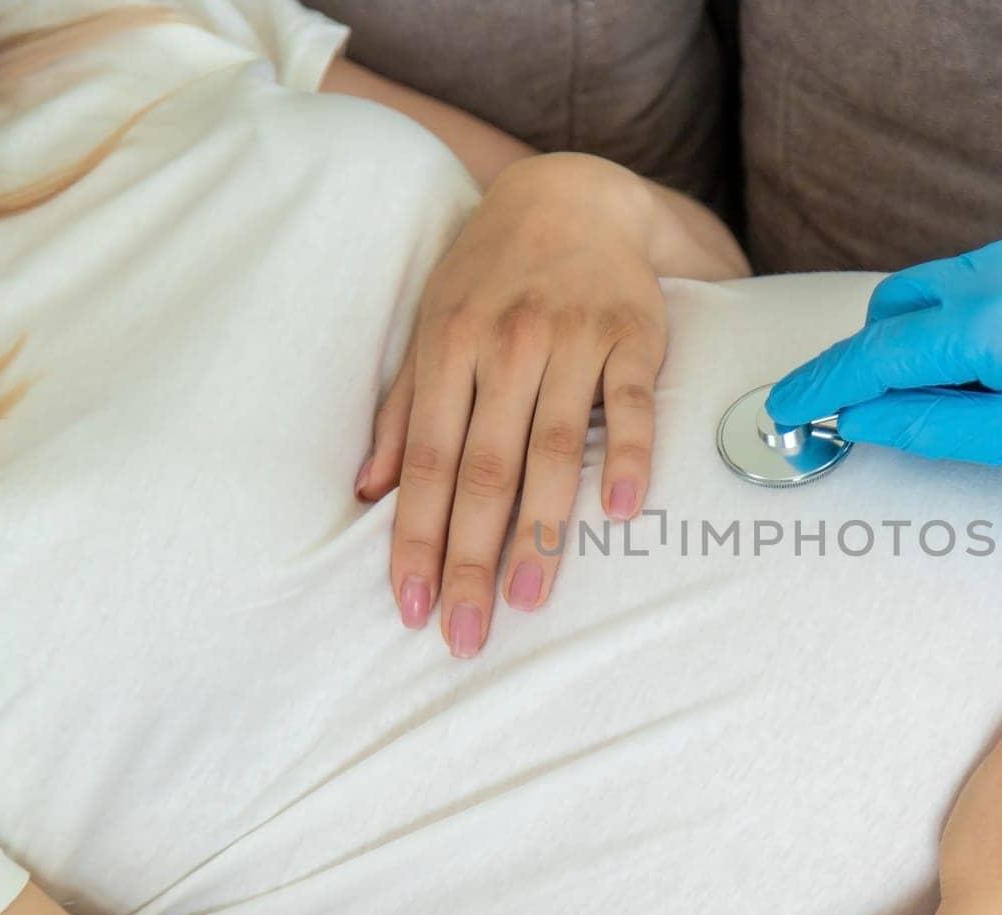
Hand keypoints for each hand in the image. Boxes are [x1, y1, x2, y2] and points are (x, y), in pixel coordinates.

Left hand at [355, 154, 667, 656]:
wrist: (573, 195)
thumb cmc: (491, 273)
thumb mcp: (433, 326)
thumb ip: (405, 410)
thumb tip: (366, 491)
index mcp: (450, 349)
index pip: (430, 463)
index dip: (419, 538)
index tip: (412, 606)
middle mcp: (507, 346)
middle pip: (486, 468)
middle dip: (472, 557)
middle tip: (467, 632)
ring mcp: (574, 340)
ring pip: (555, 447)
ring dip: (541, 528)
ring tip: (528, 599)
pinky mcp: (635, 335)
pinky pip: (633, 404)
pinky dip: (629, 455)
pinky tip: (622, 512)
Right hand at [765, 226, 1001, 471]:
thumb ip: (927, 425)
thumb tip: (860, 417)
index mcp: (994, 321)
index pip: (877, 353)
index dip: (822, 384)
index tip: (786, 408)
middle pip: (892, 309)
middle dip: (873, 360)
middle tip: (889, 413)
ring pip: (930, 289)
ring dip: (919, 339)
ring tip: (965, 393)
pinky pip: (975, 278)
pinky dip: (960, 319)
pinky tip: (1000, 360)